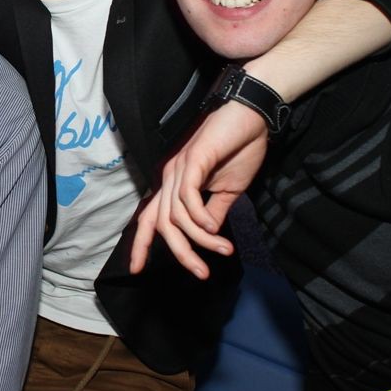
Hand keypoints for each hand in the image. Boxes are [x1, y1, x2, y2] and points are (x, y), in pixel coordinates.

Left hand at [130, 101, 268, 278]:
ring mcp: (179, 168)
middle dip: (180, 253)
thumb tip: (207, 236)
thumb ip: (214, 213)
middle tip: (201, 273)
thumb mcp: (228, 191)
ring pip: (176, 215)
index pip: (150, 218)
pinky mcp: (193, 159)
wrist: (253, 117)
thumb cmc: (240, 149)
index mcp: (175, 185)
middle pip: (162, 224)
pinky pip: (187, 196)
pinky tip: (213, 228)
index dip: (140, 244)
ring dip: (200, 239)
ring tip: (223, 249)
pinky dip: (198, 217)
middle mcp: (170, 177)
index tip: (136, 270)